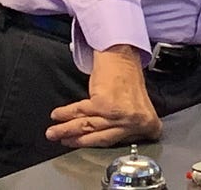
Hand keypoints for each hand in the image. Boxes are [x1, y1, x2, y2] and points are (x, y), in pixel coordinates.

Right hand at [46, 45, 162, 148]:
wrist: (122, 54)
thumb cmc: (130, 76)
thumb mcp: (138, 107)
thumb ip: (129, 126)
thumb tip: (110, 139)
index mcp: (147, 123)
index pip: (124, 140)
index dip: (99, 143)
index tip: (81, 146)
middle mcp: (134, 121)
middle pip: (101, 137)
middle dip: (79, 141)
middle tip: (63, 142)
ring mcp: (118, 114)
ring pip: (88, 125)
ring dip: (67, 130)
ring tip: (53, 133)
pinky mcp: (102, 104)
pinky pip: (80, 111)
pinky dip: (66, 114)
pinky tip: (57, 115)